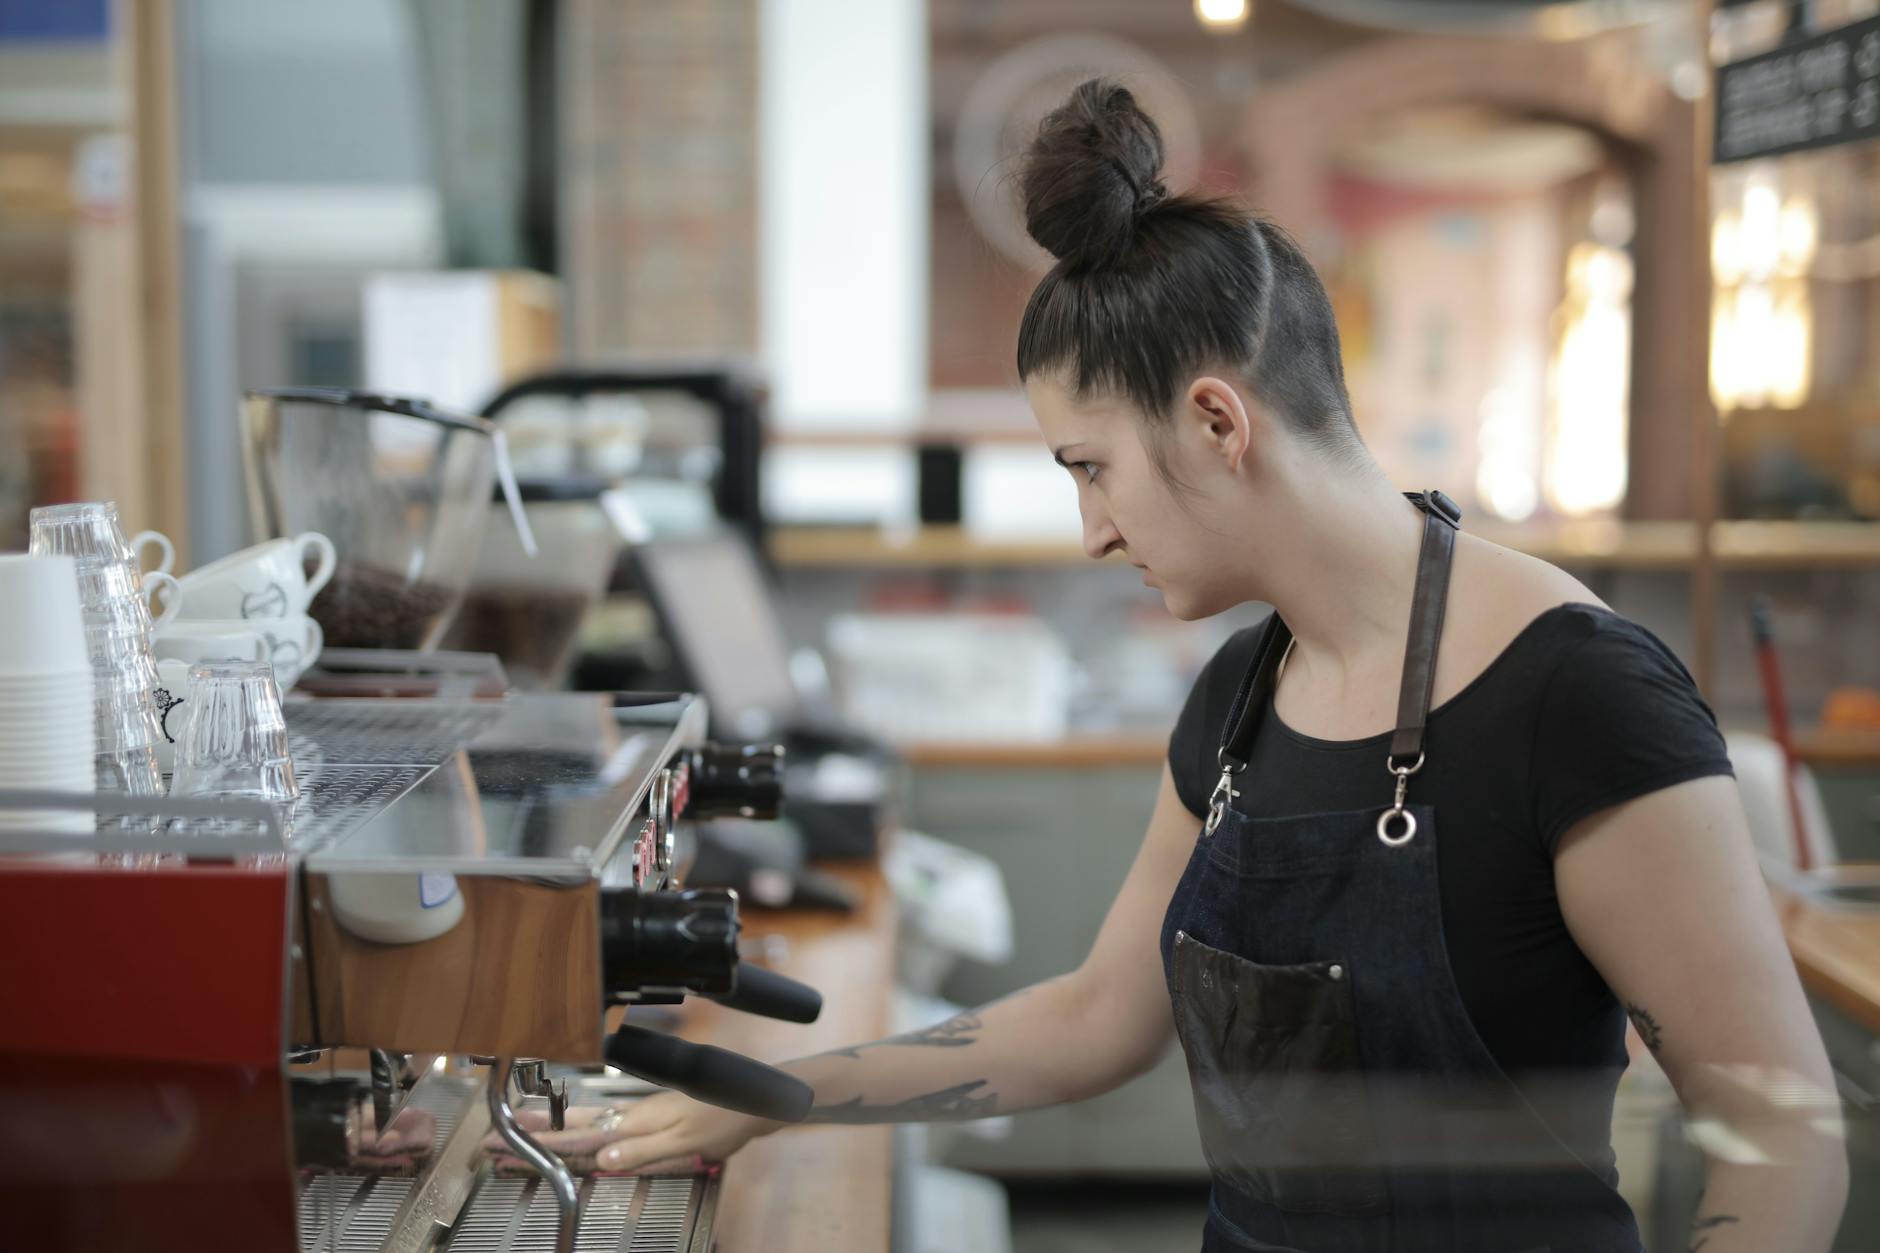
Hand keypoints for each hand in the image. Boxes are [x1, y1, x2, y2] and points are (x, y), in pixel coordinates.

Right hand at [481, 1093, 777, 1172]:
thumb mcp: (683, 1142)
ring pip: (591, 1120)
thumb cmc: (724, 1120)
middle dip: (539, 1130)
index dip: (545, 1142)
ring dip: (558, 1125)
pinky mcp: (655, 1115)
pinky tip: (583, 1128)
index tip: (510, 1143)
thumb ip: (642, 1150)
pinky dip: (586, 1126)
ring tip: (529, 1127)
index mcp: (636, 1122)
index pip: (581, 1136)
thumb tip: (602, 1160)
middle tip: (503, 1133)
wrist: (754, 1102)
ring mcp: (644, 1112)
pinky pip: (610, 1122)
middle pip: (577, 1124)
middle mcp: (635, 1114)